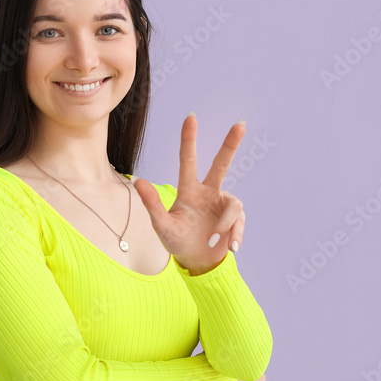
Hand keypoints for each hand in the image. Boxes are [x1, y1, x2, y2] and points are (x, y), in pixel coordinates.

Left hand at [133, 114, 246, 274]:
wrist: (197, 263)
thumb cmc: (177, 242)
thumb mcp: (162, 226)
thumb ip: (152, 204)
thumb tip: (139, 181)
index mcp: (189, 190)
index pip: (189, 161)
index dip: (189, 139)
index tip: (191, 117)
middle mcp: (208, 192)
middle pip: (221, 164)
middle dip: (231, 144)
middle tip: (241, 124)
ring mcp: (223, 205)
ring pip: (232, 205)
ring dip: (225, 224)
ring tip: (211, 240)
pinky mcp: (236, 219)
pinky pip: (239, 221)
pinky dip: (235, 234)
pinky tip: (231, 247)